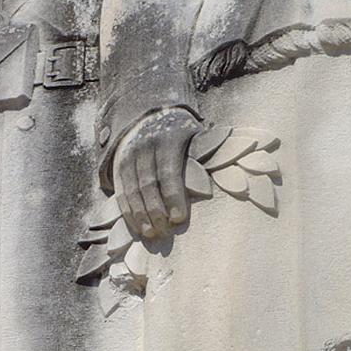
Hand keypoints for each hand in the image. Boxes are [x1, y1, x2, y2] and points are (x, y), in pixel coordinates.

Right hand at [113, 108, 200, 237]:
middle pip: (148, 183)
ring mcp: (128, 155)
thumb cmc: (184, 135)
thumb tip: (231, 180)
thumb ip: (205, 157)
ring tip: (150, 233)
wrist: (150, 116)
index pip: (169, 171)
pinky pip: (121, 190)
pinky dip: (128, 210)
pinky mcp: (118, 165)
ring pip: (132, 189)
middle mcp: (144, 145)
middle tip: (164, 232)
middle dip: (156, 210)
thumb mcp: (196, 137)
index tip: (179, 218)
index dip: (173, 196)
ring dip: (140, 214)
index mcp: (168, 138)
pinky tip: (137, 226)